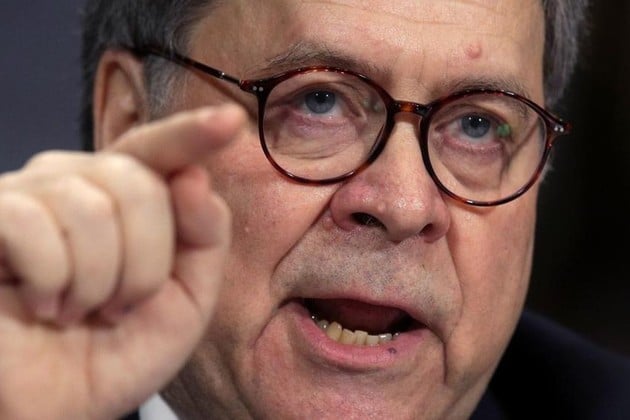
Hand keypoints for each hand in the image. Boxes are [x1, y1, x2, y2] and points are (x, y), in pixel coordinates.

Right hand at [0, 104, 244, 419]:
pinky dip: (51, 279)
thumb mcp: (187, 299)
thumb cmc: (117, 350)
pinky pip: (31, 222)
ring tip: (79, 310)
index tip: (231, 120)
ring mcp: (29, 193)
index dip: (192, 134)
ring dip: (98, 281)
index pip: (161, 151)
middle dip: (145, 263)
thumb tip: (195, 176)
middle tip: (119, 306)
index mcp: (129, 197)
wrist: (55, 406)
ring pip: (90, 205)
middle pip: (138, 183)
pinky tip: (42, 304)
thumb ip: (204, 239)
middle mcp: (79, 181)